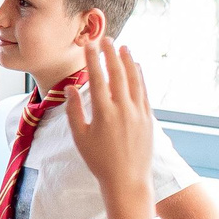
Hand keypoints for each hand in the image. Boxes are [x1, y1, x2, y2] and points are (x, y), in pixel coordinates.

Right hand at [64, 37, 154, 199]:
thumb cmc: (99, 161)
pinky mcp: (148, 117)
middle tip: (106, 38)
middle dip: (111, 53)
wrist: (127, 180)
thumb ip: (74, 111)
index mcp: (103, 113)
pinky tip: (136, 67)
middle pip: (117, 73)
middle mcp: (123, 109)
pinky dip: (139, 76)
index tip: (89, 45)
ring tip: (123, 46)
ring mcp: (138, 112)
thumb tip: (70, 89)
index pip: (97, 78)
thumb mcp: (80, 138)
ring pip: (133, 79)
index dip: (93, 59)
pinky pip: (144, 91)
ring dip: (128, 60)